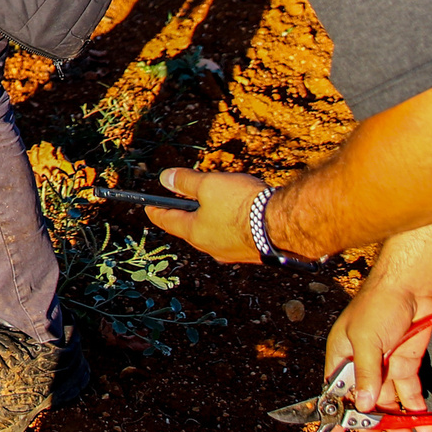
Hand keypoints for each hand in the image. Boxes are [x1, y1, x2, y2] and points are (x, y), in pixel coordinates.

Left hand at [145, 168, 265, 262]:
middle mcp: (211, 248)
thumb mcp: (208, 184)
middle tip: (180, 200)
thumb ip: (185, 181)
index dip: (156, 211)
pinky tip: (240, 212)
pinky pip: (233, 236)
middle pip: (191, 228)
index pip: (167, 221)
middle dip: (185, 213)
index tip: (148, 207)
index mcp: (195, 233)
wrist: (283, 225)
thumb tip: (165, 178)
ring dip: (211, 217)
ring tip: (215, 201)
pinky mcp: (252, 253)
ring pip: (213, 232)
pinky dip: (230, 224)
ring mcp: (232, 253)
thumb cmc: (242, 204)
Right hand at [324, 270, 431, 431]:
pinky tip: (425, 426)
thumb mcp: (366, 340)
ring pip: (389, 402)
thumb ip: (366, 374)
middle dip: (373, 428)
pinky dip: (417, 409)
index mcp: (341, 357)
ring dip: (398, 423)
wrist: (409, 287)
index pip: (336, 392)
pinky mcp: (406, 365)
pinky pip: (410, 393)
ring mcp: (384, 367)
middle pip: (365, 404)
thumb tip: (365, 406)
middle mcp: (361, 366)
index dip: (338, 415)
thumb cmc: (377, 307)